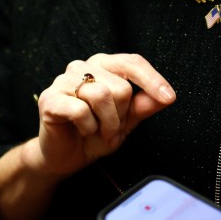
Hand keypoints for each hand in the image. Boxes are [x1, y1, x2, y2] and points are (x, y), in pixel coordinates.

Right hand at [29, 53, 175, 176]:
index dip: (152, 79)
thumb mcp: (125, 121)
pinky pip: (81, 110)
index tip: (169, 97)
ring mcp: (63, 81)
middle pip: (120, 86)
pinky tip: (81, 130)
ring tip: (97, 131)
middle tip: (109, 129)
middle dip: (121, 116)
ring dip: (106, 124)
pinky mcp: (51, 99)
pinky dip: (88, 127)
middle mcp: (82, 67)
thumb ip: (143, 106)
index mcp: (102, 66)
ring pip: (101, 95)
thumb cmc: (93, 134)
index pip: (132, 62)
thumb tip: (167, 96)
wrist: (64, 157)